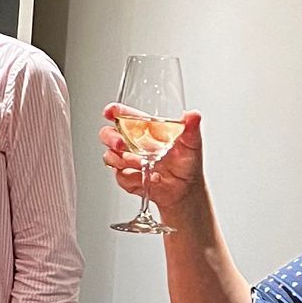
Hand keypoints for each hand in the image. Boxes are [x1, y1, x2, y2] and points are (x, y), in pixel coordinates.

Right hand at [100, 103, 206, 217]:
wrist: (185, 190)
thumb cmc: (187, 163)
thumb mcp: (192, 143)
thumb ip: (191, 128)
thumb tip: (193, 115)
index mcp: (145, 129)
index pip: (123, 116)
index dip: (114, 112)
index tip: (110, 112)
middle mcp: (132, 143)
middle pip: (108, 134)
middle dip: (111, 138)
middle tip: (121, 144)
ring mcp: (128, 160)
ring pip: (110, 156)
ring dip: (124, 161)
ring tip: (143, 164)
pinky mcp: (127, 178)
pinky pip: (120, 176)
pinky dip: (134, 178)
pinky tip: (149, 178)